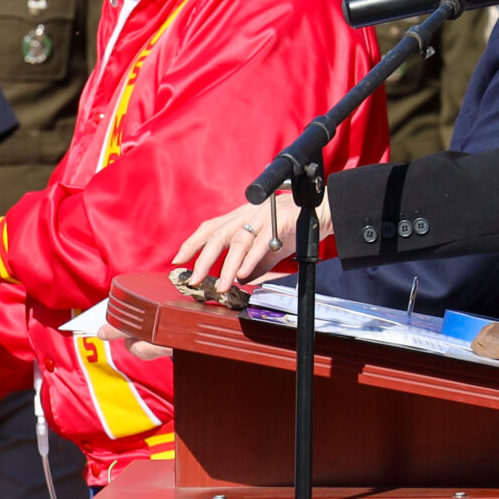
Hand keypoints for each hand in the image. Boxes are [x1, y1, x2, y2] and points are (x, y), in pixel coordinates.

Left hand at [172, 193, 331, 295]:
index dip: (192, 243)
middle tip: (194, 280)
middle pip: (218, 235)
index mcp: (240, 217)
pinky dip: (250, 260)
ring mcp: (262, 218)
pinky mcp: (279, 223)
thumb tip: (238, 281)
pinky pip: (261, 243)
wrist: (320, 212)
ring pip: (238, 242)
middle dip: (203, 259)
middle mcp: (246, 214)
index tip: (178, 261)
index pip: (210, 228)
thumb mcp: (265, 248)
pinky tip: (243, 275)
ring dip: (227, 267)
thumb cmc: (291, 228)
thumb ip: (251, 264)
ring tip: (222, 286)